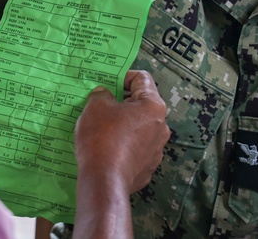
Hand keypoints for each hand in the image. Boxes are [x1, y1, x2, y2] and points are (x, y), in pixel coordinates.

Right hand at [74, 70, 168, 193]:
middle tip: (102, 105)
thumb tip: (105, 95)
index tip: (108, 84)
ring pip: (140, 128)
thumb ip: (102, 94)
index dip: (123, 77)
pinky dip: (124, 145)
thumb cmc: (102, 137)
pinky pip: (136, 148)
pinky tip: (107, 149)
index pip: (142, 78)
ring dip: (124, 125)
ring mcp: (156, 149)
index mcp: (153, 106)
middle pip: (142, 104)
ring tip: (102, 129)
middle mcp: (161, 126)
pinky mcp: (148, 168)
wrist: (104, 181)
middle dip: (122, 102)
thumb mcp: (96, 105)